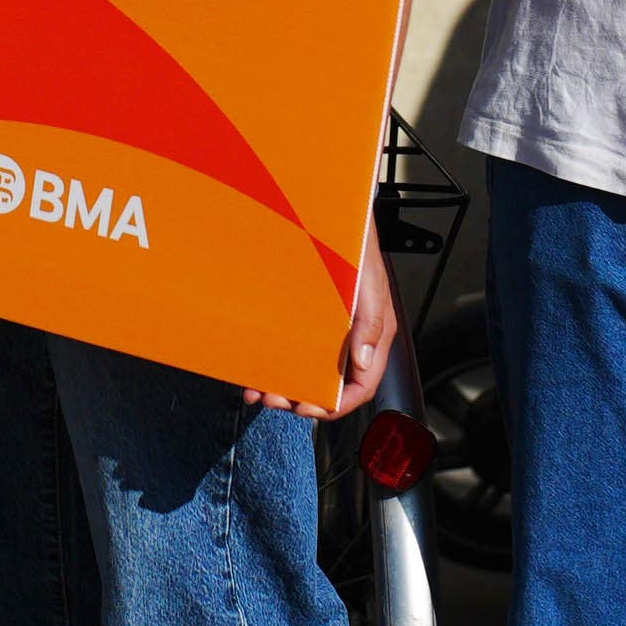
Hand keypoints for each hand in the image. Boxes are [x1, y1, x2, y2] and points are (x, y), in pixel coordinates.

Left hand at [257, 223, 399, 420]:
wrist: (332, 216)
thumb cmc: (357, 248)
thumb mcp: (370, 285)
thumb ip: (371, 324)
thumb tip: (363, 363)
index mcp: (371, 339)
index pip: (361, 386)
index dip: (335, 405)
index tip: (309, 409)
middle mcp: (349, 342)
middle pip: (328, 385)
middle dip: (301, 398)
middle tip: (275, 398)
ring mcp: (326, 334)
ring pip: (306, 372)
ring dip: (284, 386)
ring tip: (261, 389)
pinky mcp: (305, 321)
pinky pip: (290, 350)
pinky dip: (273, 364)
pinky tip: (254, 371)